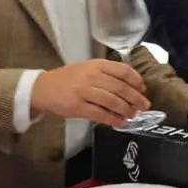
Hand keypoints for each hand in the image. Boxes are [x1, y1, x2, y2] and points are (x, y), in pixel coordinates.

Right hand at [31, 59, 150, 127]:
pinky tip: (120, 123)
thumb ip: (107, 74)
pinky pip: (100, 114)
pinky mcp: (77, 107)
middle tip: (144, 105)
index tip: (143, 88)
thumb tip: (131, 86)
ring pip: (112, 101)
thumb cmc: (68, 78)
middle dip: (135, 98)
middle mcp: (91, 76)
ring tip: (133, 115)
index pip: (123, 70)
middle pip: (120, 87)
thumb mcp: (88, 68)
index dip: (136, 80)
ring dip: (126, 110)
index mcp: (96, 65)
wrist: (43, 88)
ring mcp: (84, 91)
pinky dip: (113, 119)